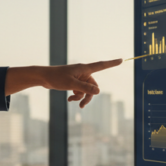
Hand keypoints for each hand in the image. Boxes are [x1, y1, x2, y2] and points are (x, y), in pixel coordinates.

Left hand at [6, 59, 122, 107]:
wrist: (44, 78)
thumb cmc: (56, 78)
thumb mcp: (71, 84)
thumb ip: (85, 88)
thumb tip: (98, 91)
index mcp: (84, 69)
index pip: (101, 65)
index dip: (112, 63)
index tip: (121, 60)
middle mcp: (83, 72)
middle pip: (94, 85)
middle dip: (88, 96)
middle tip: (82, 105)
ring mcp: (78, 77)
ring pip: (87, 90)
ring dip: (81, 97)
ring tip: (72, 101)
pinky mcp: (74, 82)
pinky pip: (80, 91)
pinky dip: (76, 96)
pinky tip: (69, 99)